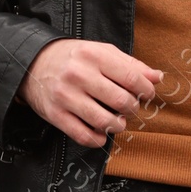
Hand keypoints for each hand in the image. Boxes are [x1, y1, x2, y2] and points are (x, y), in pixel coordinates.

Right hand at [18, 38, 163, 148]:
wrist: (33, 63)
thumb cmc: (74, 58)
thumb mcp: (102, 52)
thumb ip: (131, 64)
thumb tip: (158, 77)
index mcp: (94, 56)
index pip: (131, 78)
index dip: (146, 90)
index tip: (146, 94)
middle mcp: (79, 75)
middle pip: (121, 101)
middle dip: (133, 108)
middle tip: (130, 108)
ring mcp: (66, 96)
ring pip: (104, 121)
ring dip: (118, 125)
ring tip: (118, 121)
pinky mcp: (55, 115)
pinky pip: (83, 136)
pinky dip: (98, 139)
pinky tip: (101, 133)